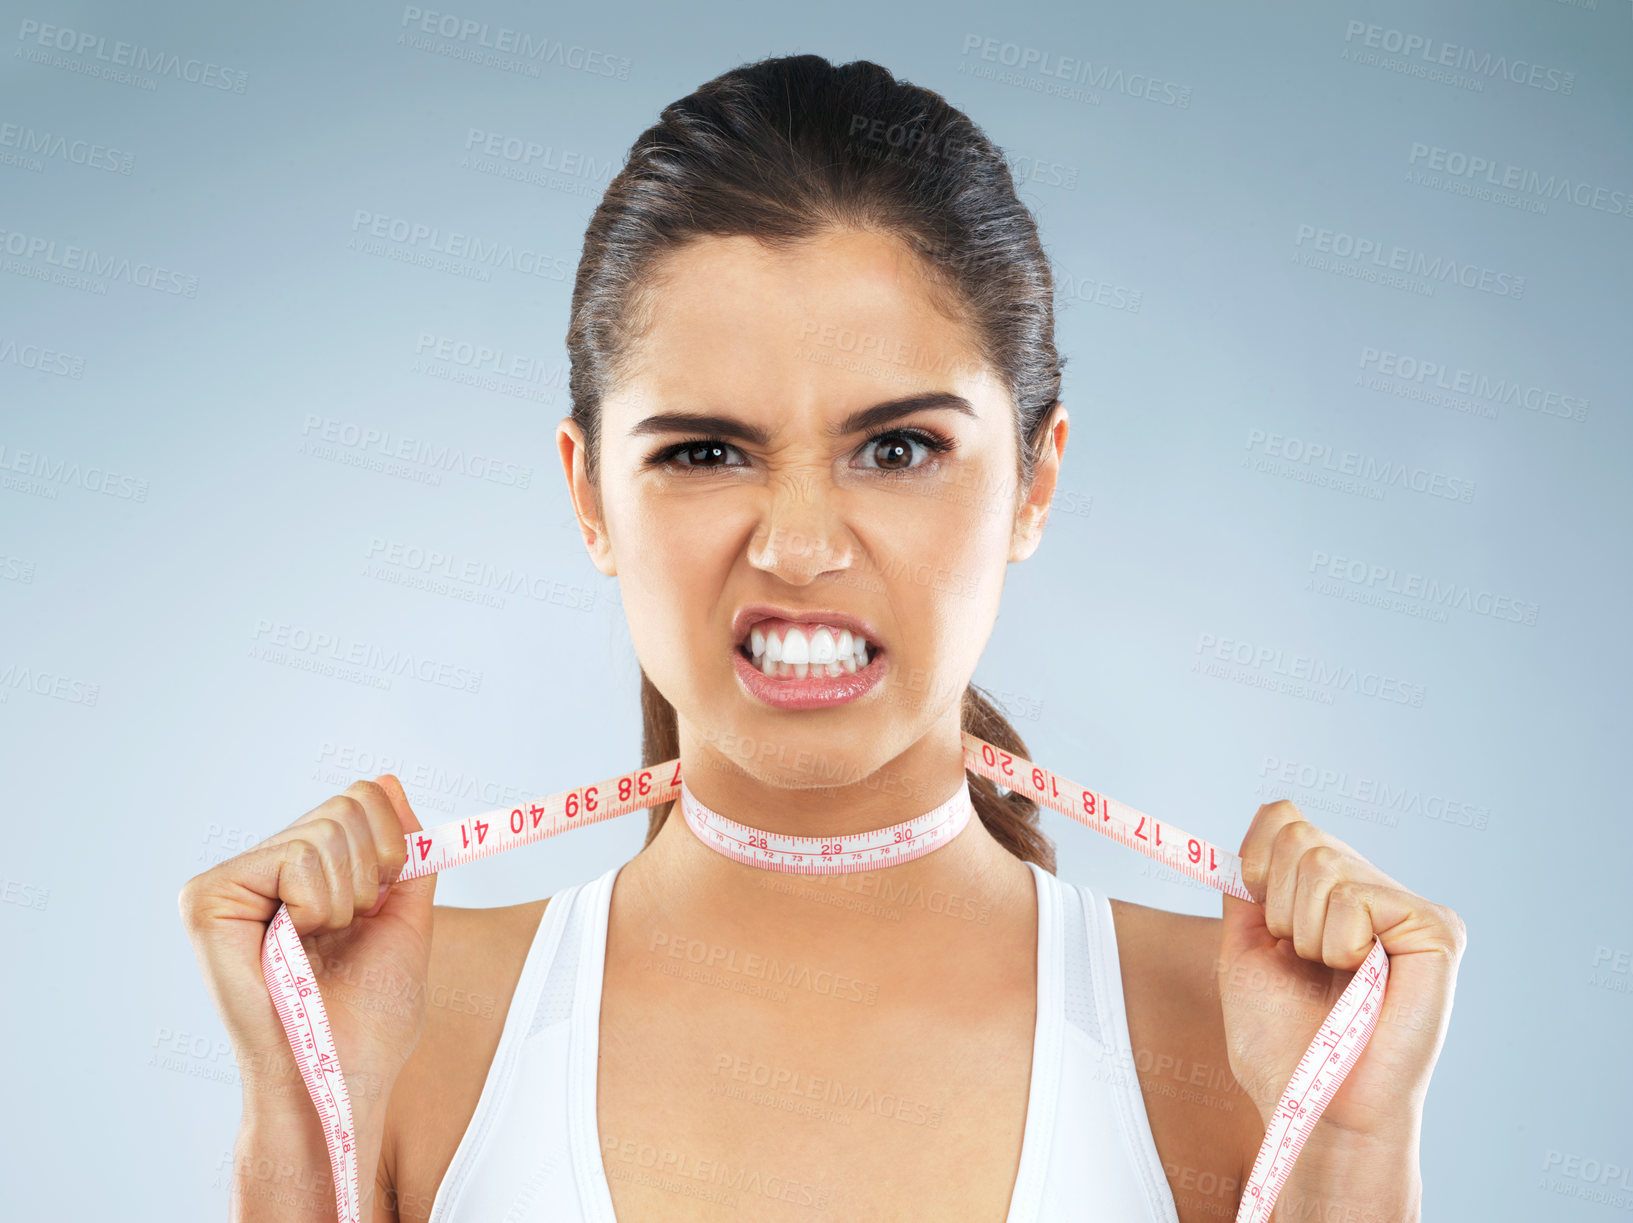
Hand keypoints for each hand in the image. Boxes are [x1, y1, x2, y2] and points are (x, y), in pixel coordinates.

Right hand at [177, 775, 436, 1115]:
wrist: (344, 1072)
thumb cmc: (371, 1014)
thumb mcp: (406, 916)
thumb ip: (403, 851)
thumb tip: (386, 783)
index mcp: (302, 872)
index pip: (361, 797)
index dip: (393, 844)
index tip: (380, 901)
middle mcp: (259, 869)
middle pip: (347, 804)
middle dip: (373, 873)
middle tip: (346, 931)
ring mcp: (229, 882)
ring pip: (326, 831)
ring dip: (347, 899)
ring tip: (319, 946)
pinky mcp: (208, 899)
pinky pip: (296, 857)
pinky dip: (319, 905)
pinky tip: (295, 944)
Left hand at [1217, 800, 1466, 1144]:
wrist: (1313, 1104)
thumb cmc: (1283, 1045)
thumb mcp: (1246, 951)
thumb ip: (1248, 890)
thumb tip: (1255, 832)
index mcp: (1335, 894)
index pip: (1284, 817)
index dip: (1255, 859)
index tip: (1262, 916)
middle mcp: (1378, 892)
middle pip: (1299, 834)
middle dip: (1278, 907)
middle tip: (1305, 963)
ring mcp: (1411, 909)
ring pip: (1322, 864)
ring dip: (1305, 933)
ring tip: (1334, 978)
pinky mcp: (1436, 930)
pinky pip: (1355, 898)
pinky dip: (1339, 944)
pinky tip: (1362, 979)